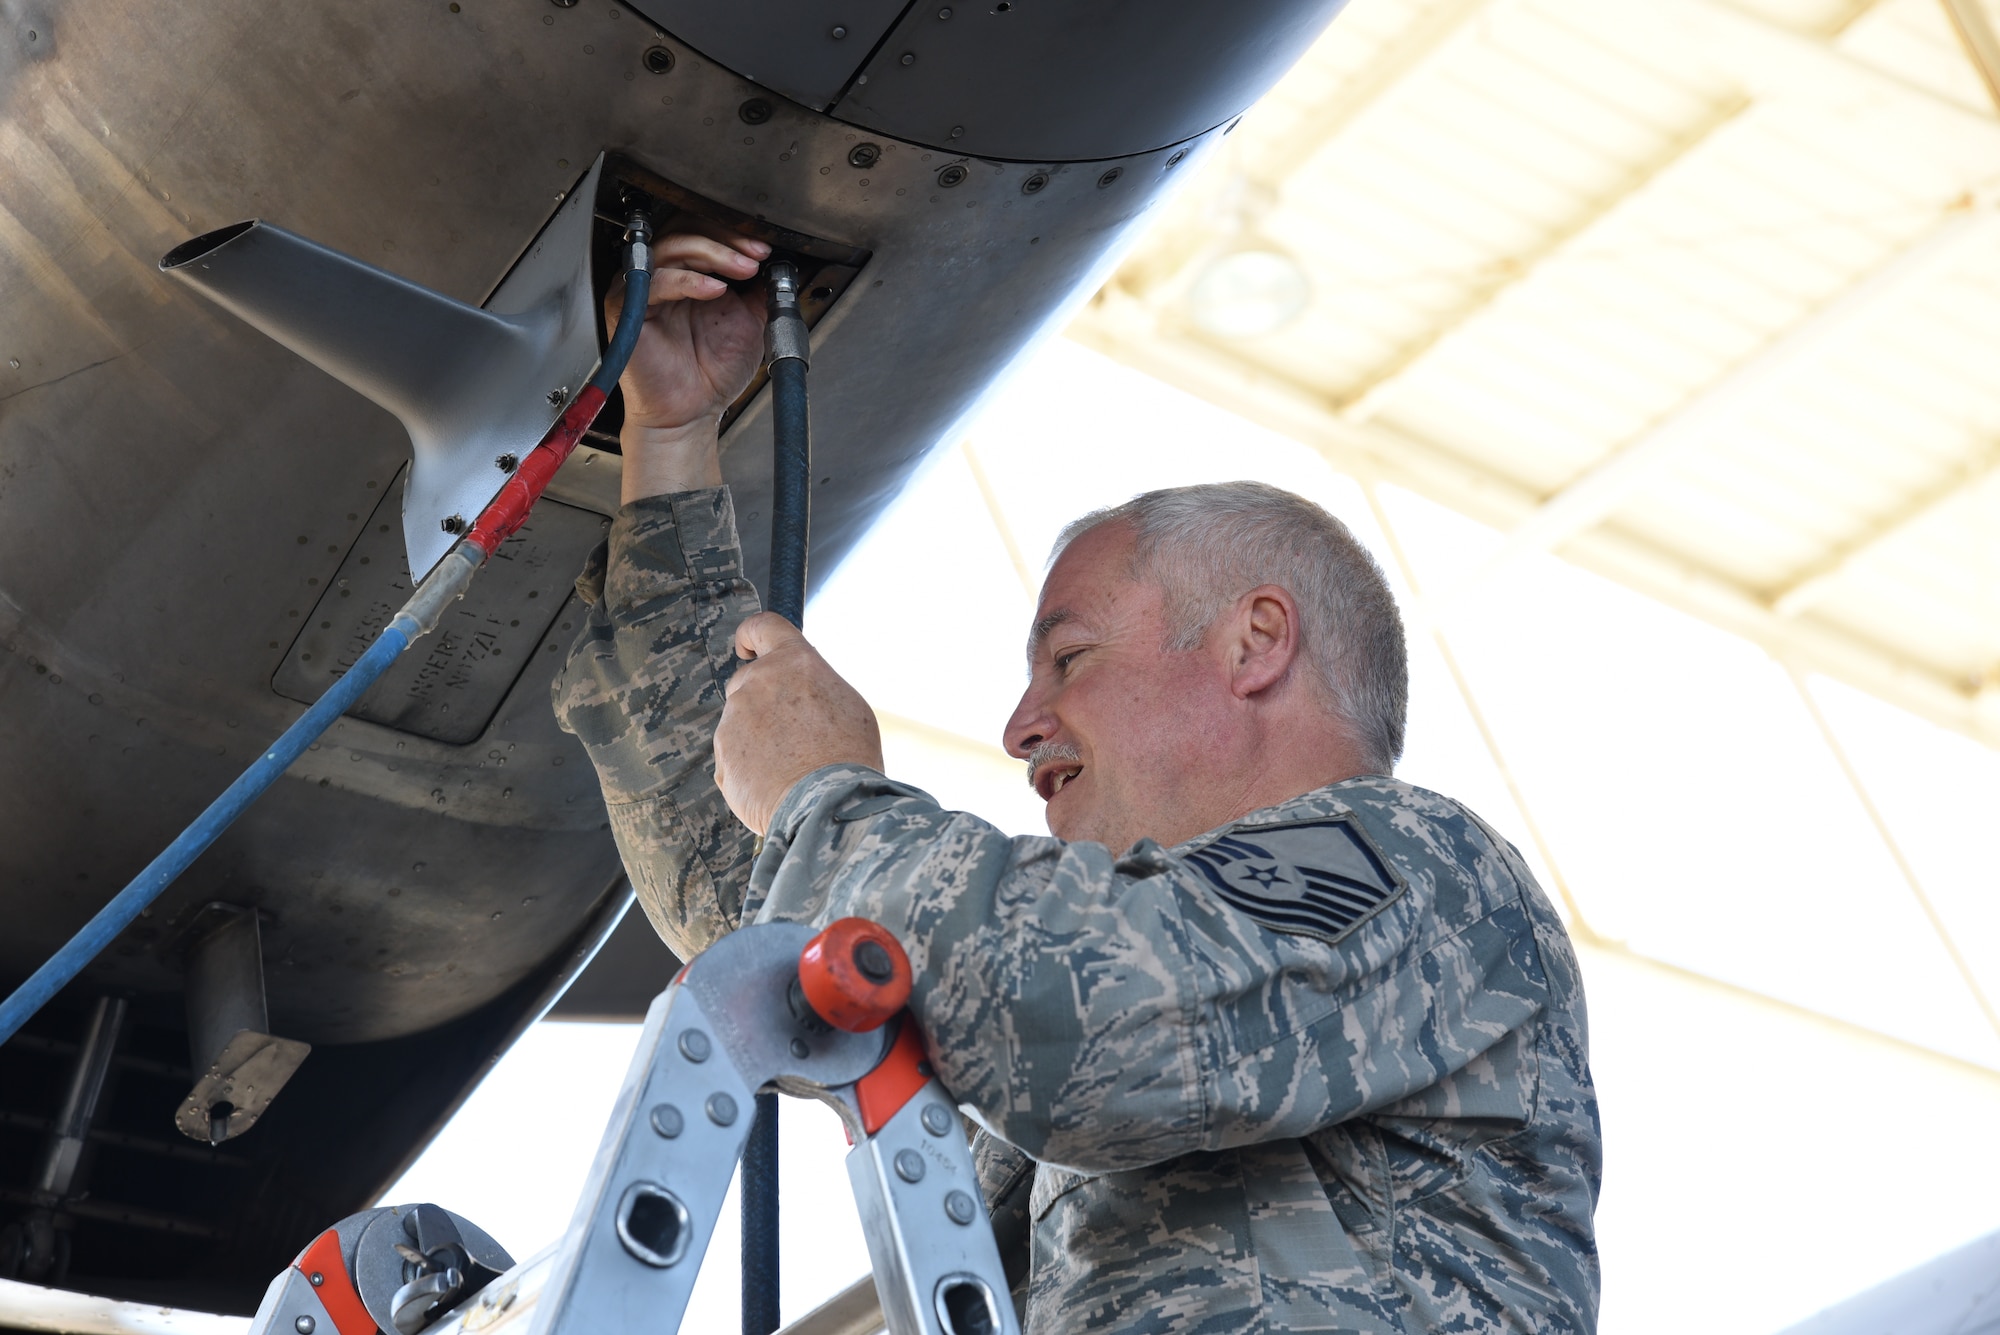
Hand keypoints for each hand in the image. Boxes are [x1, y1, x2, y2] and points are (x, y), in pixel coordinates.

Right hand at [609, 231, 771, 503]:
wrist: (692, 412)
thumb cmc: (711, 372)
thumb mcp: (751, 320)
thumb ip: (760, 289)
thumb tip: (780, 261)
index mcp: (688, 272)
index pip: (703, 230)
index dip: (733, 233)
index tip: (763, 248)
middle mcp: (663, 274)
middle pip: (685, 229)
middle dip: (726, 238)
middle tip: (755, 254)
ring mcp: (644, 288)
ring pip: (671, 247)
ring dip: (713, 253)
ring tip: (743, 269)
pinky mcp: (627, 307)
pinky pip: (654, 281)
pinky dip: (688, 280)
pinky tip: (715, 289)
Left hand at [715, 613, 883, 834]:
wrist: (828, 803)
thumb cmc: (849, 757)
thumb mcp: (847, 706)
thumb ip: (813, 686)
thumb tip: (799, 689)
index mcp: (794, 661)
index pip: (762, 626)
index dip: (751, 635)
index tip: (748, 647)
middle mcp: (758, 681)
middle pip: (748, 680)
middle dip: (762, 700)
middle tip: (792, 732)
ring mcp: (735, 717)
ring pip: (741, 721)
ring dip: (759, 738)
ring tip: (792, 768)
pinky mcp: (722, 752)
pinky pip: (734, 755)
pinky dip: (750, 767)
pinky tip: (776, 784)